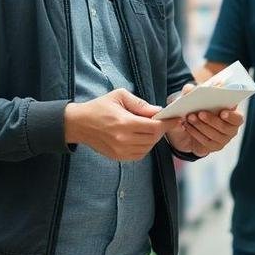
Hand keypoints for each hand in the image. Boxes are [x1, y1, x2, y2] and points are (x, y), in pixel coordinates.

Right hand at [64, 88, 178, 160]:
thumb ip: (140, 104)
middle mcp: (122, 139)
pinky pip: (139, 154)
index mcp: (123, 123)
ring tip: (152, 128)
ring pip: (148, 147)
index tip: (176, 119)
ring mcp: (120, 150)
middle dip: (162, 130)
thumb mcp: (119, 96)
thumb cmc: (99, 107)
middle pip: (153, 138)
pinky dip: (145, 146)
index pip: (154, 126)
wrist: (79, 124)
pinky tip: (142, 137)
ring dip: (154, 138)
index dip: (167, 123)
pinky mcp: (117, 157)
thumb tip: (158, 110)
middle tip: (164, 122)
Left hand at [165, 84, 244, 156]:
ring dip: (201, 126)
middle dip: (212, 120)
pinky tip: (187, 126)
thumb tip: (189, 88)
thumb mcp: (193, 98)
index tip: (222, 112)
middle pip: (225, 127)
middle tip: (200, 113)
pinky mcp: (214, 146)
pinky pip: (205, 141)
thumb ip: (191, 91)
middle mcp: (231, 129)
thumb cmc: (197, 108)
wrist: (189, 127)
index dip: (232, 116)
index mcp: (232, 115)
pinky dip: (195, 133)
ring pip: (214, 135)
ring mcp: (223, 139)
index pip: (238, 118)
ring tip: (190, 118)